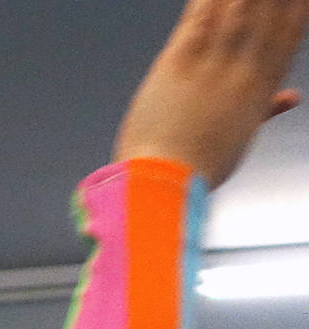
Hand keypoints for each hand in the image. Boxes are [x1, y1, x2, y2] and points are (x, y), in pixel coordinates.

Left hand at [116, 0, 307, 185]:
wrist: (164, 180)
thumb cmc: (198, 166)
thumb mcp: (240, 138)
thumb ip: (266, 110)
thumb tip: (292, 97)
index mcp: (259, 92)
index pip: (288, 39)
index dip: (298, 11)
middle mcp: (242, 73)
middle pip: (267, 18)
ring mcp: (211, 65)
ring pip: (238, 11)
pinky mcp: (178, 62)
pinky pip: (198, 19)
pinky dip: (208, 0)